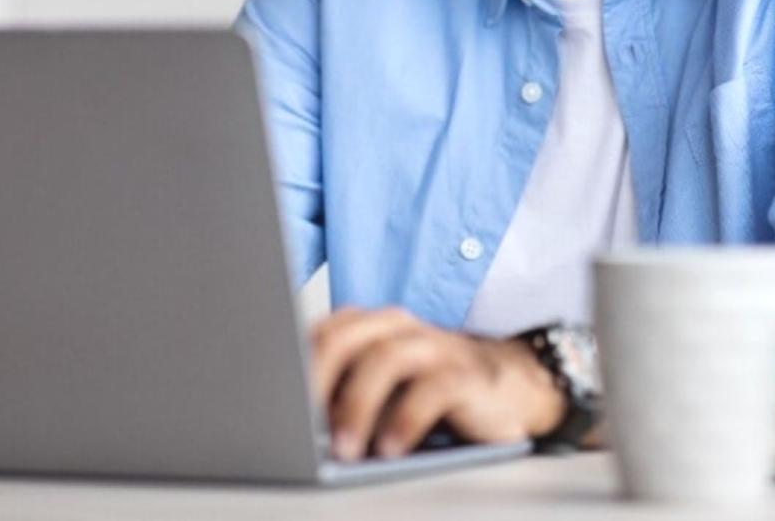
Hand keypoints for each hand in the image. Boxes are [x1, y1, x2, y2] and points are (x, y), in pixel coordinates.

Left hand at [309, 305, 563, 460]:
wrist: (505, 390)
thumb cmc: (425, 394)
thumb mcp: (377, 393)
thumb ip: (340, 396)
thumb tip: (289, 427)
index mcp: (367, 326)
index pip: (318, 334)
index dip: (291, 366)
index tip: (269, 402)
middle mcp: (397, 327)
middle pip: (344, 339)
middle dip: (316, 381)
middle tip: (298, 424)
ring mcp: (433, 345)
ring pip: (385, 360)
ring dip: (358, 406)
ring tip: (343, 448)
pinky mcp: (465, 374)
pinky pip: (431, 389)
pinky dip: (406, 420)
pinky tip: (390, 448)